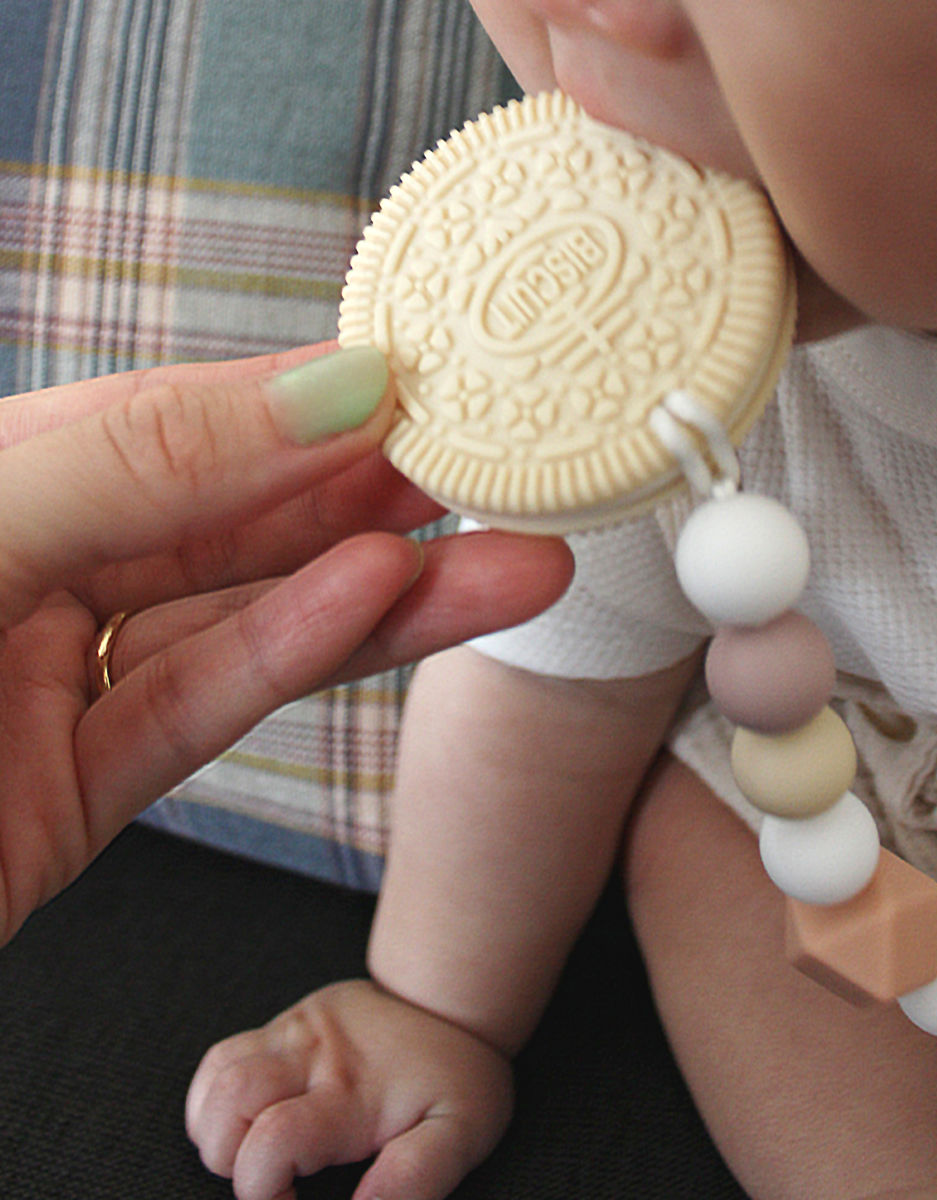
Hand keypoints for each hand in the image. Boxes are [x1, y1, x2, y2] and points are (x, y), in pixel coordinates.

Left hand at [0, 344, 572, 944]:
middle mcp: (22, 566)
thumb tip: (325, 386)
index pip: (167, 419)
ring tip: (514, 564)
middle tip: (505, 474)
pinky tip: (392, 606)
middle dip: (381, 496)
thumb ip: (137, 456)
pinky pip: (203, 706)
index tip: (423, 380)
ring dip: (388, 593)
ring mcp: (49, 681)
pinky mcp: (76, 790)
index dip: (298, 397)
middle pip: (232, 521)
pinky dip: (303, 656)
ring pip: (246, 621)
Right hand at [186, 979, 513, 1199]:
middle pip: (228, 1101)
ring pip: (218, 1074)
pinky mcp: (286, 1023)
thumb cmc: (457, 1072)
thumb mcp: (461, 1131)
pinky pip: (223, 1057)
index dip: (262, 1191)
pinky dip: (213, 1099)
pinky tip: (245, 1123)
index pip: (272, 1142)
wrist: (452, 997)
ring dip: (216, 1129)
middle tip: (273, 1178)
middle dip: (229, 1159)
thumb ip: (414, 1178)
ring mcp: (295, 1033)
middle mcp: (313, 1056)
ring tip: (256, 1152)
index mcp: (350, 1094)